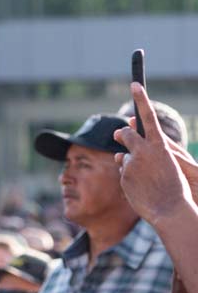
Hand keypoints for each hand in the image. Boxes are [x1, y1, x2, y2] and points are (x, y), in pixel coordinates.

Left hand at [114, 83, 196, 224]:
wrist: (171, 208)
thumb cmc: (174, 186)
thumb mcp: (166, 165)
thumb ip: (148, 153)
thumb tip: (119, 151)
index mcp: (161, 146)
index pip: (149, 118)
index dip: (141, 99)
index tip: (135, 84)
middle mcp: (144, 151)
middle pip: (127, 134)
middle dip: (123, 133)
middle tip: (119, 133)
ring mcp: (132, 163)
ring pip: (123, 155)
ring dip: (127, 159)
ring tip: (143, 173)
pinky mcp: (124, 175)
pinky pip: (123, 170)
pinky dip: (128, 175)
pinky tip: (140, 186)